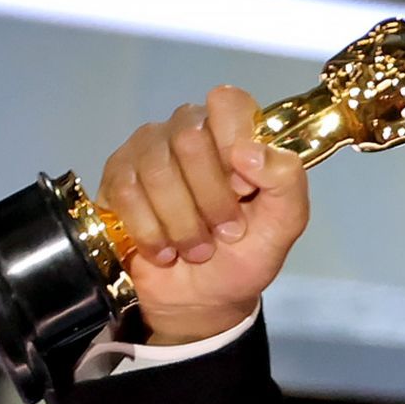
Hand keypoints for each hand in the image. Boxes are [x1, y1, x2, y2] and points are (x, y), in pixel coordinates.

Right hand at [96, 85, 309, 343]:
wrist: (200, 300)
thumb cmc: (243, 256)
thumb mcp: (284, 226)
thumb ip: (288, 183)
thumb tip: (250, 151)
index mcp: (234, 134)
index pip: (228, 103)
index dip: (234, 144)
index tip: (244, 189)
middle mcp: (189, 130)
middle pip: (190, 138)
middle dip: (211, 200)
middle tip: (225, 232)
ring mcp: (148, 149)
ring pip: (157, 169)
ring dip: (182, 223)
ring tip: (196, 249)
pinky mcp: (116, 175)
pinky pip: (127, 192)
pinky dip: (151, 232)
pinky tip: (164, 249)